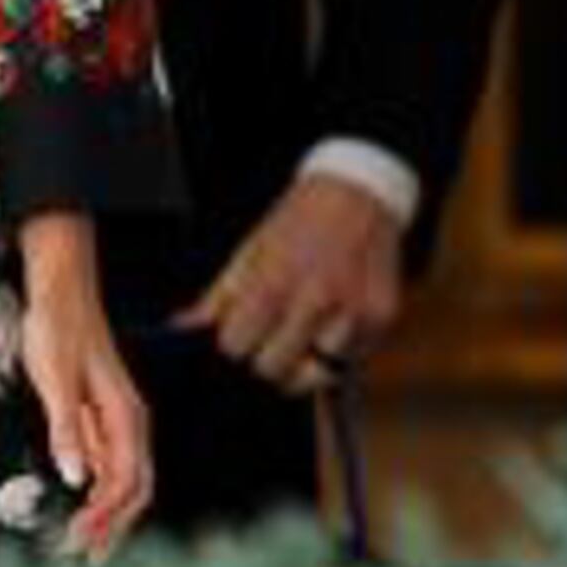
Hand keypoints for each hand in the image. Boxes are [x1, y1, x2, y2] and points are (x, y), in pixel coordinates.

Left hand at [15, 214, 152, 560]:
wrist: (61, 291)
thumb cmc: (60, 326)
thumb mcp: (55, 377)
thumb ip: (66, 427)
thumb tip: (74, 475)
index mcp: (126, 414)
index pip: (128, 481)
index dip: (107, 516)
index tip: (82, 538)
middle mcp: (129, 422)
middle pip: (134, 488)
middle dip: (115, 527)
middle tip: (87, 558)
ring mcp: (116, 420)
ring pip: (122, 480)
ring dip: (107, 514)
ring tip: (85, 544)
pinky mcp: (99, 416)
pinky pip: (108, 465)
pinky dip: (99, 493)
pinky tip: (83, 507)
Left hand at [178, 172, 403, 393]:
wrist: (359, 191)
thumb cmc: (298, 220)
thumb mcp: (250, 250)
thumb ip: (218, 297)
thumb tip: (183, 330)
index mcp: (275, 278)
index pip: (237, 347)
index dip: (232, 346)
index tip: (237, 339)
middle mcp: (317, 299)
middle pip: (274, 369)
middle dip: (264, 359)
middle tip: (268, 337)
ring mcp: (354, 312)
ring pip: (316, 375)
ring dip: (305, 361)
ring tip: (303, 327)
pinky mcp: (382, 318)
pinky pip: (350, 361)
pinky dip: (336, 353)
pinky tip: (331, 322)